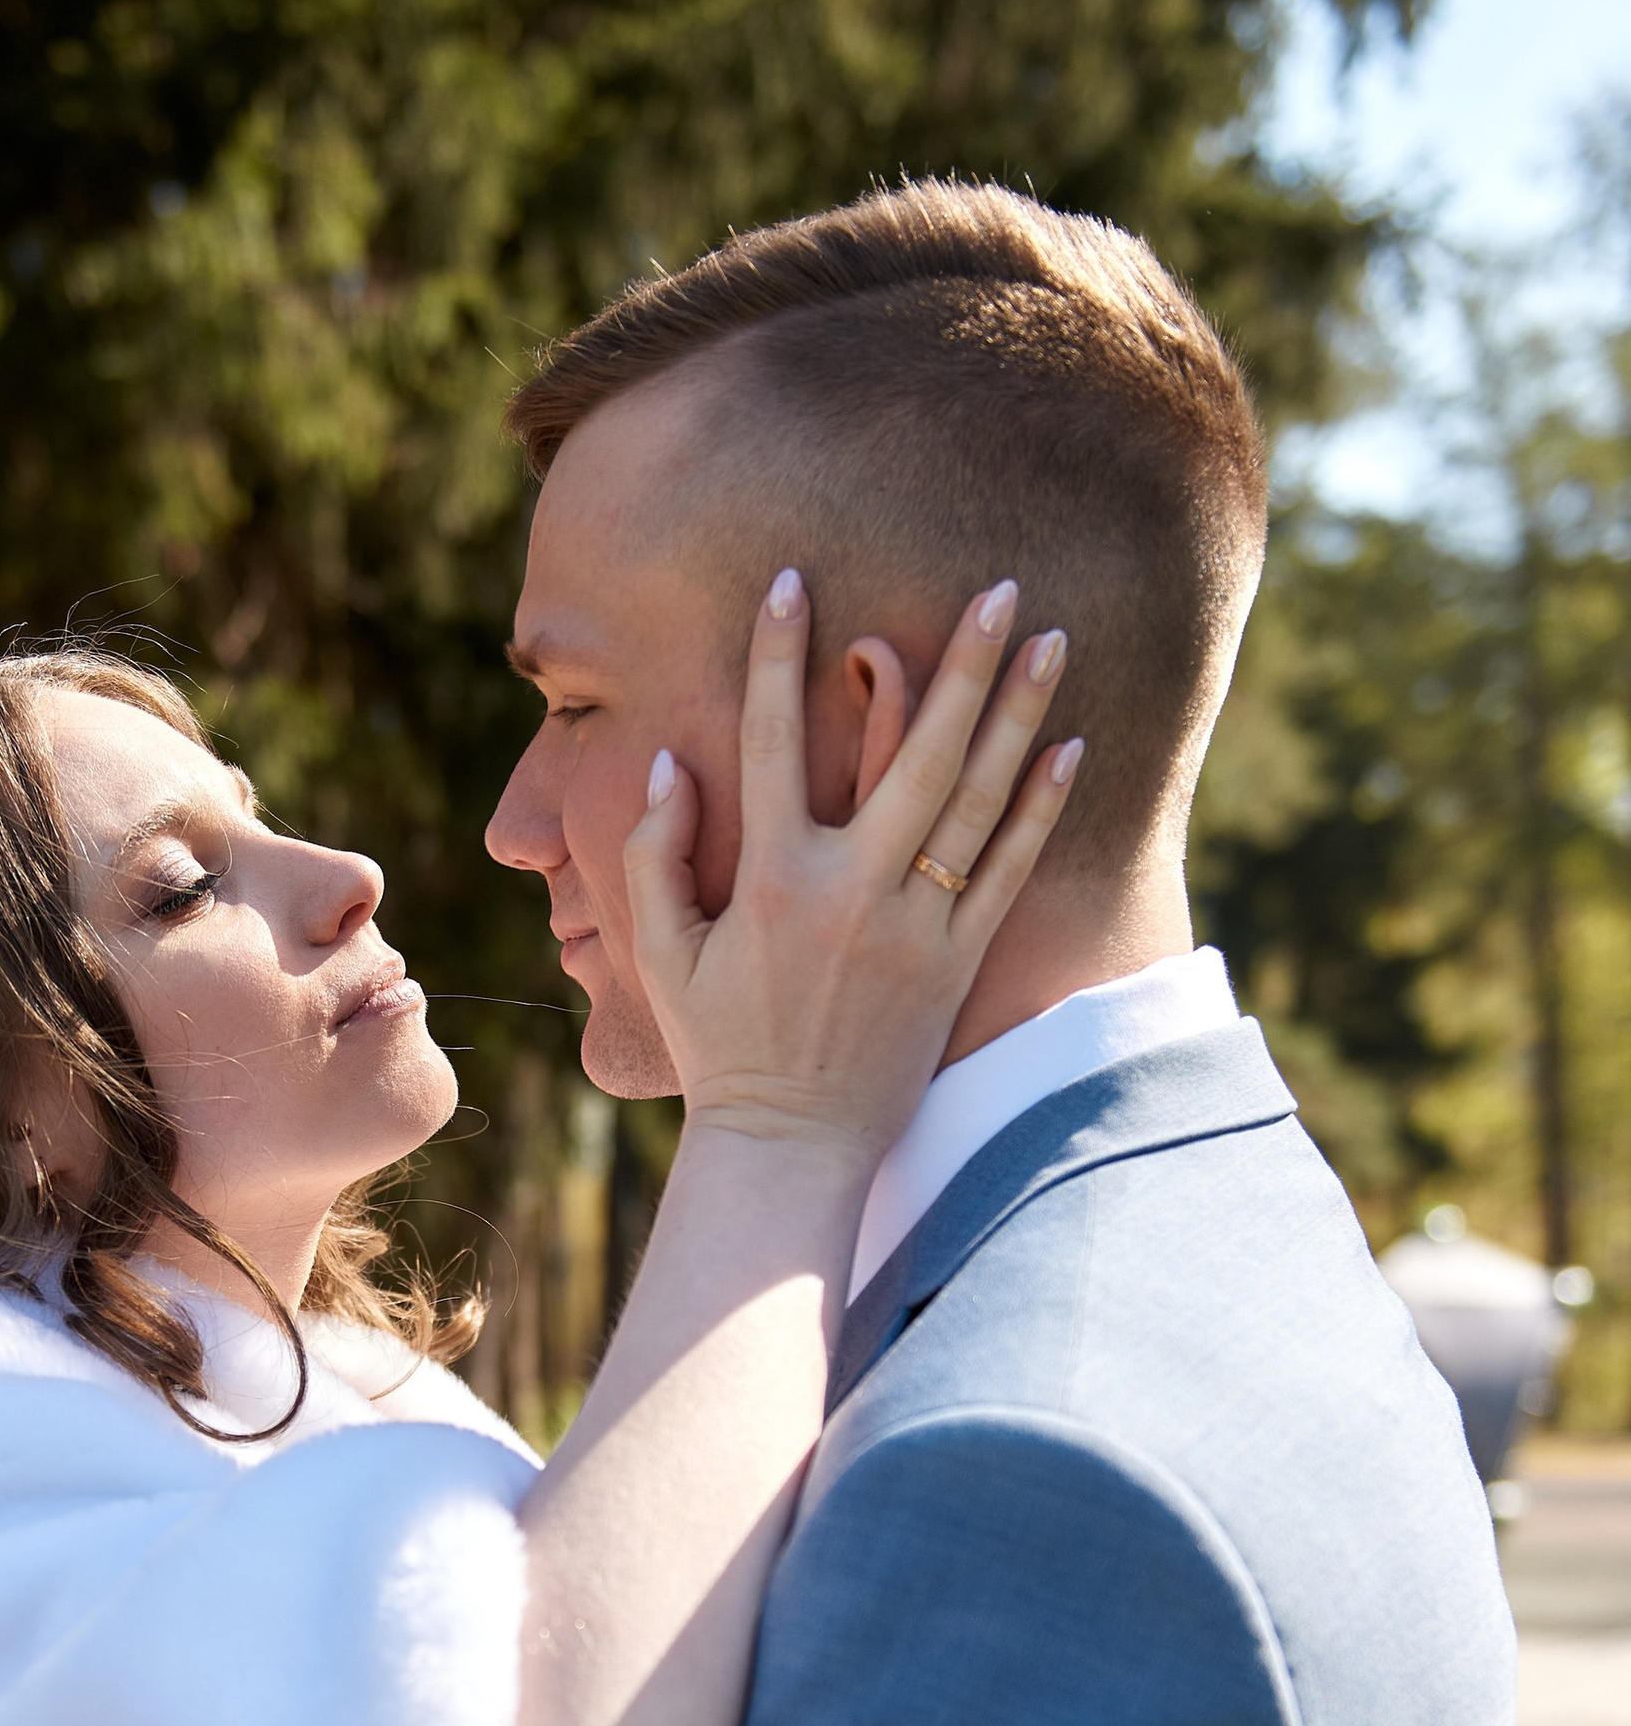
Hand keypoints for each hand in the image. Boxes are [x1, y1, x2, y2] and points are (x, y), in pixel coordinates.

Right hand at [623, 571, 1077, 1160]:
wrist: (792, 1145)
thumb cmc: (721, 1045)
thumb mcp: (663, 953)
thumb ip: (655, 856)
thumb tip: (667, 763)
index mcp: (773, 880)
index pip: (775, 742)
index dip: (782, 656)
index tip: (795, 580)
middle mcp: (852, 893)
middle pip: (917, 754)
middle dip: (960, 663)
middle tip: (998, 586)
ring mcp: (915, 928)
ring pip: (977, 801)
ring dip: (1018, 713)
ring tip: (1050, 638)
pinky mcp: (957, 964)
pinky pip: (1008, 871)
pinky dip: (1041, 807)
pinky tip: (1070, 744)